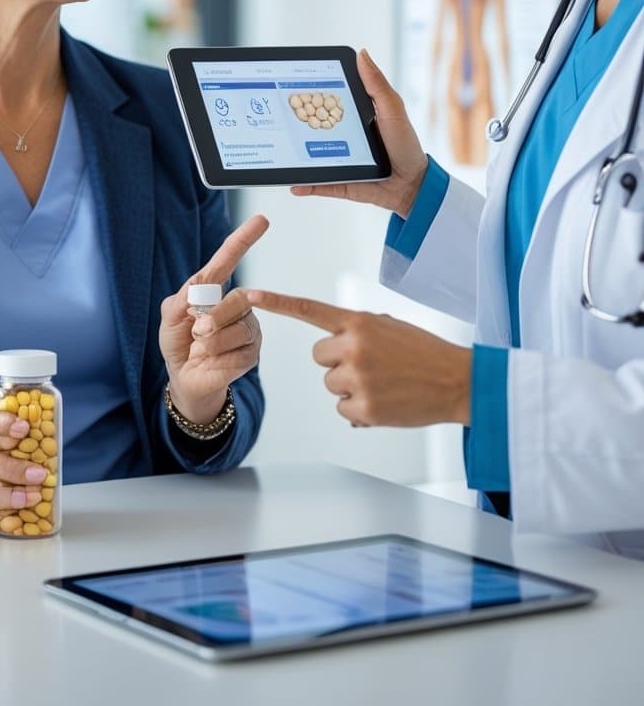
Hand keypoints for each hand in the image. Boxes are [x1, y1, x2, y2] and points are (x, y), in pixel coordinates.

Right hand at [0, 409, 48, 520]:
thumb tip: (51, 433)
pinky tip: (25, 500)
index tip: (24, 427)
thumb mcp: (0, 448)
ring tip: (37, 486)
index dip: (0, 422)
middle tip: (38, 469)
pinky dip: (7, 501)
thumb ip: (19, 441)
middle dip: (13, 463)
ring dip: (14, 480)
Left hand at [159, 214, 267, 423]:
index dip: (244, 239)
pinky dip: (220, 359)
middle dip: (216, 316)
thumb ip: (179, 302)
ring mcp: (247, 329)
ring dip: (214, 341)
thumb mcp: (169, 319)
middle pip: (240, 298)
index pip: (229, 260)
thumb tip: (195, 294)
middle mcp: (237, 306)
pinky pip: (241, 353)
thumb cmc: (178, 343)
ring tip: (200, 349)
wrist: (185, 378)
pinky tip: (212, 361)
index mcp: (214, 290)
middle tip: (198, 330)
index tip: (261, 221)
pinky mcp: (251, 353)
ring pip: (241, 329)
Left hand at [247, 289, 470, 426]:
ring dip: (350, 387)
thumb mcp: (390, 327)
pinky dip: (359, 410)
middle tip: (370, 365)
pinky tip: (386, 402)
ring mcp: (357, 378)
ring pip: (330, 384)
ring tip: (384, 383)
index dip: (278, 302)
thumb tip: (334, 353)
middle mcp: (354, 346)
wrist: (457, 381)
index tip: (250, 295)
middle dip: (337, 361)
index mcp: (359, 322)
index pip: (310, 309)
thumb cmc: (425, 353)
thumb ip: (358, 331)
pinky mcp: (363, 407)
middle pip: (319, 356)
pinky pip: (343, 410)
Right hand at [291, 48, 427, 217]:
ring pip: (312, 158)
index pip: (328, 102)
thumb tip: (362, 53)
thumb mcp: (392, 108)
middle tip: (280, 118)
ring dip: (296, 159)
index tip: (293, 86)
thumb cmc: (405, 143)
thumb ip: (376, 84)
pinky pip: (320, 184)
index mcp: (354, 116)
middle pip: (315, 129)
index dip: (311, 94)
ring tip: (281, 155)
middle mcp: (343, 137)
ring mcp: (339, 160)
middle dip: (296, 125)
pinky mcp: (341, 182)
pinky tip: (294, 185)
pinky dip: (306, 185)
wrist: (413, 184)